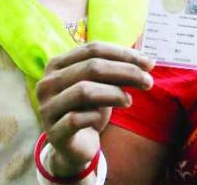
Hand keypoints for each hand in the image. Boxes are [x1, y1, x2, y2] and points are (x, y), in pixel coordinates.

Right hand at [35, 42, 153, 174]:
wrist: (73, 147)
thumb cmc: (88, 110)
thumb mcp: (102, 87)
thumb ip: (116, 72)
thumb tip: (145, 62)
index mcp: (57, 64)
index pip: (93, 49)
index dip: (123, 54)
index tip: (149, 63)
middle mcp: (47, 83)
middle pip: (91, 67)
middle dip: (125, 72)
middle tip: (148, 81)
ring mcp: (47, 107)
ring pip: (84, 91)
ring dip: (114, 94)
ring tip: (129, 100)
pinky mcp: (53, 132)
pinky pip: (76, 119)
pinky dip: (94, 117)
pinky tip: (101, 119)